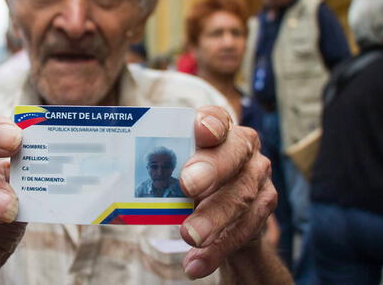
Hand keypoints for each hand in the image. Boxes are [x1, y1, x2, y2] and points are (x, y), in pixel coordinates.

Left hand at [179, 106, 276, 278]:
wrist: (225, 214)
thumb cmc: (192, 178)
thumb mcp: (178, 167)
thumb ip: (163, 164)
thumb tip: (119, 173)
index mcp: (221, 129)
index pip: (218, 119)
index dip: (211, 123)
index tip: (201, 131)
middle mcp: (244, 149)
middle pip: (232, 155)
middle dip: (211, 170)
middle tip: (187, 186)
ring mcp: (258, 178)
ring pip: (240, 197)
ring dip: (213, 219)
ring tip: (189, 236)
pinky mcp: (263, 209)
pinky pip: (243, 230)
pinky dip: (218, 249)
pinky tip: (196, 263)